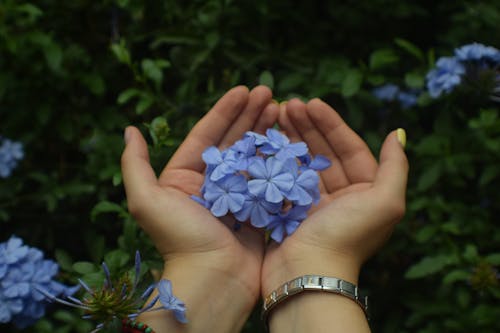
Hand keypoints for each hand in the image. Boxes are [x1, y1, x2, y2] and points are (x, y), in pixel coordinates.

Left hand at [121, 86, 278, 331]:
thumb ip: (134, 164)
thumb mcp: (147, 200)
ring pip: (252, 156)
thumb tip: (130, 130)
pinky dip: (279, 160)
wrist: (213, 280)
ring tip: (281, 110)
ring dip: (266, 132)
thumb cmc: (180, 240)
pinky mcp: (257, 210)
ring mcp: (237, 197)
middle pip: (233, 141)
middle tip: (269, 93)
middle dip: (250, 115)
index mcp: (185, 178)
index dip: (225, 110)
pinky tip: (291, 141)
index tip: (244, 89)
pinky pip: (269, 179)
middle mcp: (211, 184)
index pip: (207, 134)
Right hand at [261, 98, 407, 331]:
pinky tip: (266, 140)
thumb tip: (398, 132)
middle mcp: (341, 196)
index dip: (332, 123)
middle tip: (288, 103)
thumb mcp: (386, 202)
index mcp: (365, 192)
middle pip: (324, 151)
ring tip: (275, 115)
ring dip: (291, 137)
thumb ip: (396, 166)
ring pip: (303, 162)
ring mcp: (313, 204)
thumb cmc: (348, 237)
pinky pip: (285, 178)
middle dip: (308, 126)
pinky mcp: (289, 211)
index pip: (350, 148)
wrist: (308, 275)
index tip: (312, 102)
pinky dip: (277, 159)